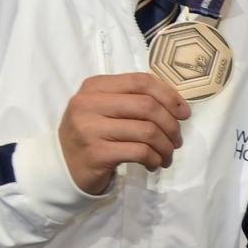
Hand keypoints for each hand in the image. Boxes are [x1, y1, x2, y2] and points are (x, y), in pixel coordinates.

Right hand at [58, 72, 188, 193]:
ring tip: (166, 155)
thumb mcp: (105, 108)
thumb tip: (177, 106)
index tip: (184, 113)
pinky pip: (140, 152)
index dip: (169, 95)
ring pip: (147, 131)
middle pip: (147, 106)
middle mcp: (89, 103)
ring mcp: (90, 129)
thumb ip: (133, 100)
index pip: (141, 81)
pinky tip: (154, 164)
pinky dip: (154, 159)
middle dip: (171, 125)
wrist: (63, 166)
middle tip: (177, 140)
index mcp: (94, 86)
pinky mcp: (96, 154)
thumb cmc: (92, 134)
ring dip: (166, 146)